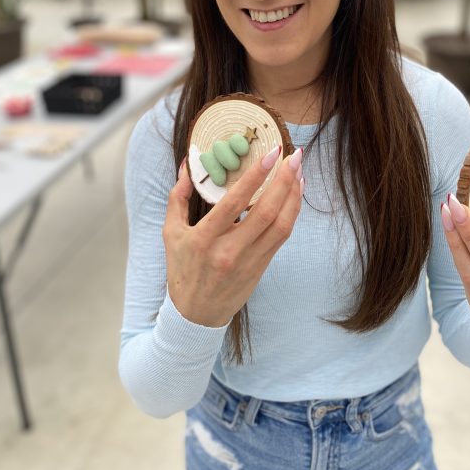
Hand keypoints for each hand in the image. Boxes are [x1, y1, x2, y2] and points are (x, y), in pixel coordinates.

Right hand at [162, 147, 303, 327]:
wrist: (196, 314)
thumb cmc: (182, 269)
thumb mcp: (170, 233)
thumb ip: (178, 197)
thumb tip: (188, 163)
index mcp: (204, 239)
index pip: (234, 203)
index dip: (256, 177)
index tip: (271, 154)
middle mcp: (230, 251)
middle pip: (266, 212)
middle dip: (284, 181)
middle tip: (294, 155)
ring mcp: (249, 260)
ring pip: (281, 224)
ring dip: (294, 195)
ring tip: (299, 171)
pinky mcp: (262, 266)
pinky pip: (282, 235)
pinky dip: (292, 212)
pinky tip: (295, 194)